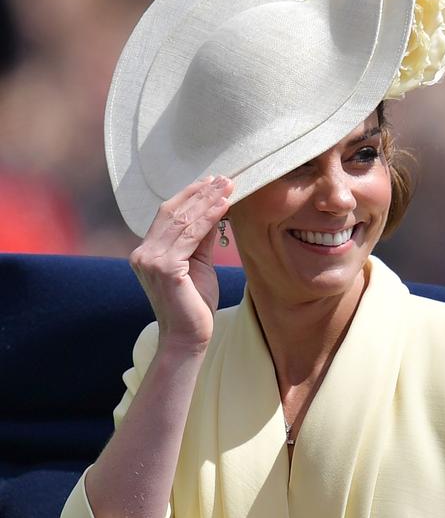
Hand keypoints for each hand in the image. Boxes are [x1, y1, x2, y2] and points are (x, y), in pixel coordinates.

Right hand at [129, 175, 233, 351]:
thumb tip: (214, 210)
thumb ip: (202, 238)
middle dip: (200, 193)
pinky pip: (191, 236)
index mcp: (147, 252)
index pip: (167, 215)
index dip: (190, 196)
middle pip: (173, 213)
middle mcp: (143, 253)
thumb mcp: (200, 264)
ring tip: (228, 187)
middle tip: (224, 178)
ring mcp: (150, 260)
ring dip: (207, 201)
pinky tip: (224, 206)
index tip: (212, 182)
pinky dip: (209, 218)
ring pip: (182, 221)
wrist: (188, 339)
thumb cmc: (195, 306)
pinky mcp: (164, 268)